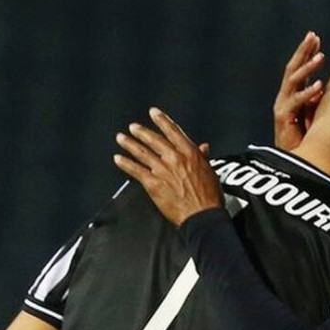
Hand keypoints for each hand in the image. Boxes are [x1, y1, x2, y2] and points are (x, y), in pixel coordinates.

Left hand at [113, 107, 221, 226]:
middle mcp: (174, 158)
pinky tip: (118, 159)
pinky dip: (125, 164)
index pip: (173, 131)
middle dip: (142, 132)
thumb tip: (204, 147)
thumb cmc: (210, 197)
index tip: (154, 113)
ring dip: (130, 144)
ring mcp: (162, 171)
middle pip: (154, 140)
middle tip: (133, 127)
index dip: (162, 120)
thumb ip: (203, 158)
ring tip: (121, 138)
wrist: (202, 216)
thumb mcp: (211, 172)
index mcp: (190, 153)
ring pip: (142, 153)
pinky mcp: (153, 184)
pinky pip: (136, 171)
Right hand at [273, 31, 324, 150]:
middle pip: (292, 70)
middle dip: (303, 52)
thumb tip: (323, 90)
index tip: (316, 39)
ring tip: (321, 57)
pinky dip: (309, 94)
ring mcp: (282, 107)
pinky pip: (297, 103)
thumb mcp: (311, 118)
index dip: (305, 54)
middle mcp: (284, 98)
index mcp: (291, 96)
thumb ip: (314, 104)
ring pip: (294, 82)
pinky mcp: (284, 119)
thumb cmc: (303, 141)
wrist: (292, 163)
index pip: (298, 70)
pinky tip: (320, 85)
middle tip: (313, 36)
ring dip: (308, 68)